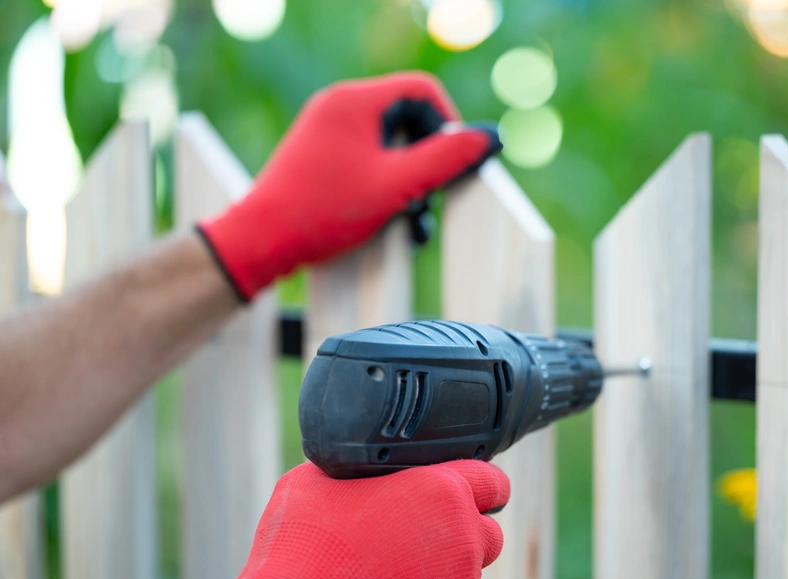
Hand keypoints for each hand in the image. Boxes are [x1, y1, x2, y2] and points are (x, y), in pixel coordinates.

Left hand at [197, 71, 501, 300]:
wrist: (260, 241)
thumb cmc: (323, 211)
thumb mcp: (397, 186)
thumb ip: (447, 159)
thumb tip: (490, 137)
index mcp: (355, 101)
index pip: (423, 91)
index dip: (450, 125)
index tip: (458, 163)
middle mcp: (339, 107)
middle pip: (408, 120)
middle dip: (429, 163)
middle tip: (433, 199)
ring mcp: (328, 131)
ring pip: (390, 146)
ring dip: (411, 183)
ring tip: (414, 222)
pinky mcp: (322, 155)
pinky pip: (369, 160)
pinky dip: (387, 187)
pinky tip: (392, 223)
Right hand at [226, 460, 509, 578]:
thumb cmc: (302, 544)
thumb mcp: (318, 480)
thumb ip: (356, 468)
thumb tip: (353, 463)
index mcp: (441, 491)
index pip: (492, 481)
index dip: (479, 484)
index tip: (466, 491)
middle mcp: (462, 537)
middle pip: (488, 530)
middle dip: (465, 530)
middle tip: (426, 531)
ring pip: (468, 569)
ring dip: (445, 563)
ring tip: (398, 563)